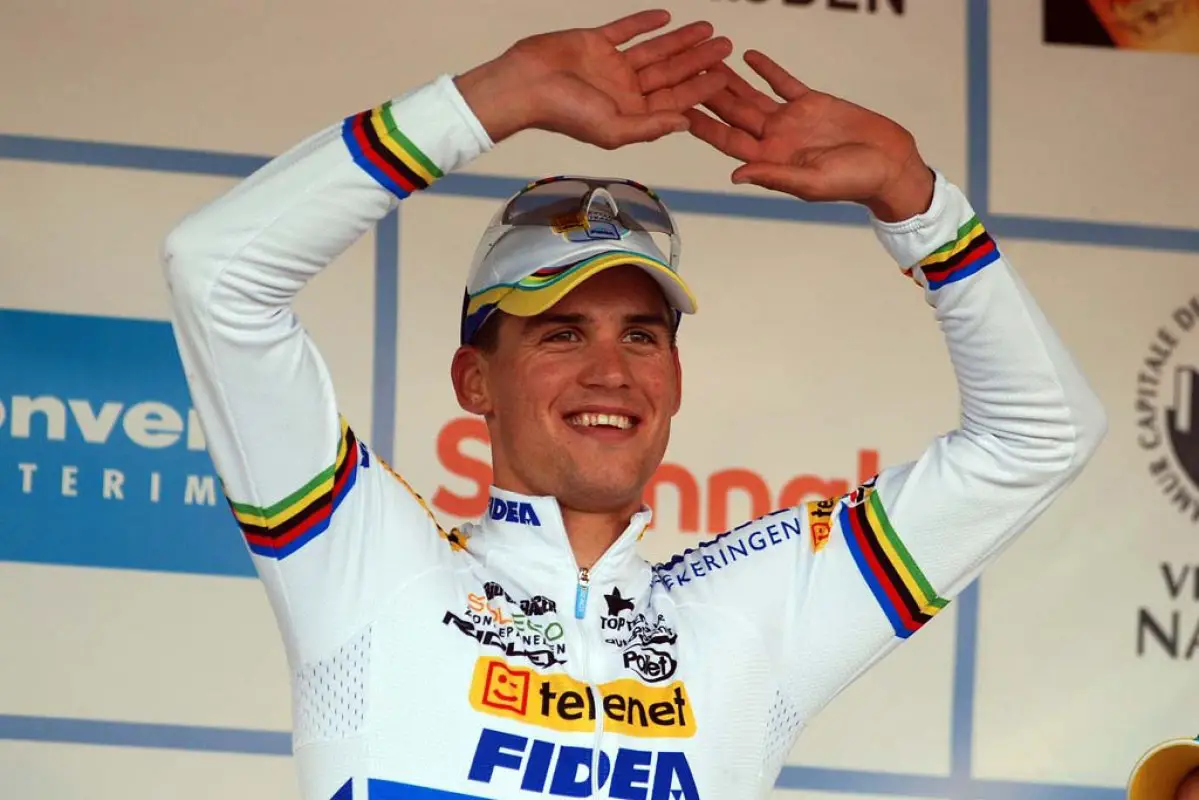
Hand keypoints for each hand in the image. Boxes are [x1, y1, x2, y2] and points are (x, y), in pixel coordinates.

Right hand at [455, 10, 731, 148]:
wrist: (525, 85)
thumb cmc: (564, 114)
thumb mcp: (613, 129)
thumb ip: (651, 127)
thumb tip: (686, 124)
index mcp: (631, 114)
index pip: (675, 100)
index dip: (701, 88)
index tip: (725, 75)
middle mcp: (625, 91)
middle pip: (670, 74)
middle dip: (698, 60)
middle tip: (726, 46)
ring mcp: (611, 66)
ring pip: (655, 51)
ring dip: (680, 40)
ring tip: (707, 28)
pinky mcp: (596, 43)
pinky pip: (626, 30)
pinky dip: (645, 22)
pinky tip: (666, 16)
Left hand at [685, 51, 933, 220]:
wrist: (890, 164)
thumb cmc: (854, 181)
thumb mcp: (811, 182)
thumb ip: (774, 175)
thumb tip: (735, 175)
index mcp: (770, 160)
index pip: (728, 141)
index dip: (704, 126)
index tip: (679, 112)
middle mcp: (774, 139)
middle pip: (733, 114)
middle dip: (709, 95)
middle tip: (685, 75)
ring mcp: (791, 120)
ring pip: (752, 95)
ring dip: (730, 79)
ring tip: (708, 60)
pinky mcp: (811, 102)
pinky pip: (782, 82)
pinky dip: (766, 69)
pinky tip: (748, 55)